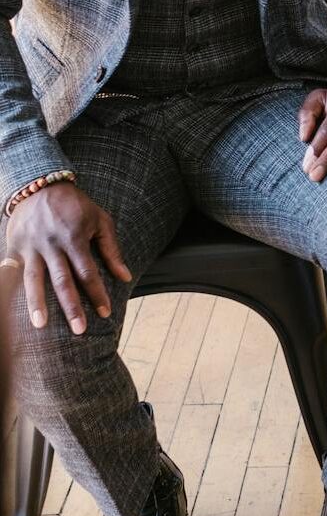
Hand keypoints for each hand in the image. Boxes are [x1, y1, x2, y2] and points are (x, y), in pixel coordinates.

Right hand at [3, 183, 130, 333]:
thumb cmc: (77, 206)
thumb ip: (111, 250)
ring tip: (40, 326)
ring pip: (33, 280)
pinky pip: (11, 271)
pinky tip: (9, 310)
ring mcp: (31, 247)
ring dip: (36, 304)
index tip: (106, 313)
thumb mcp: (101, 221)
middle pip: (62, 281)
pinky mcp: (14, 247)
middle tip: (79, 330)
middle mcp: (52, 245)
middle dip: (71, 307)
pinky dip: (10, 288)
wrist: (41, 185)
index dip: (97, 293)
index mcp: (75, 238)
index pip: (88, 272)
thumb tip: (125, 276)